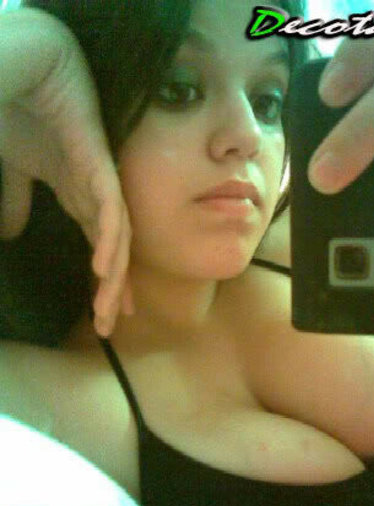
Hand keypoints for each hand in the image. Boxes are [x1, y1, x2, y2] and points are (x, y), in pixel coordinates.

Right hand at [0, 8, 132, 335]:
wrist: (24, 64)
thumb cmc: (20, 108)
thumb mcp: (15, 168)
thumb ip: (17, 199)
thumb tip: (10, 232)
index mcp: (77, 195)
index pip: (98, 245)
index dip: (103, 279)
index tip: (104, 312)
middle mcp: (94, 192)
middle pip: (112, 248)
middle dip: (113, 288)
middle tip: (110, 325)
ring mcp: (98, 177)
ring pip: (116, 234)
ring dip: (114, 274)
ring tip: (112, 310)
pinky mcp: (96, 160)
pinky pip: (108, 204)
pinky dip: (108, 236)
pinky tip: (107, 266)